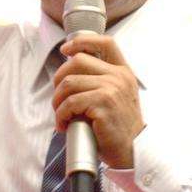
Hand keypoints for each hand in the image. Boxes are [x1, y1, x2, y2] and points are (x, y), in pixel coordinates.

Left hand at [53, 34, 144, 168]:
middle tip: (59, 98)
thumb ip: (103, 82)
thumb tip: (70, 73)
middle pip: (78, 61)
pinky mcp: (103, 104)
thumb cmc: (119, 127)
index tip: (66, 50)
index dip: (82, 41)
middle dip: (60, 78)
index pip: (105, 42)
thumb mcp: (118, 97)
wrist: (133, 150)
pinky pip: (70, 103)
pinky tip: (63, 124)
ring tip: (61, 115)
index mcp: (123, 72)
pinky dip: (61, 115)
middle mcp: (118, 77)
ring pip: (69, 83)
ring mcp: (111, 89)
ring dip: (58, 100)